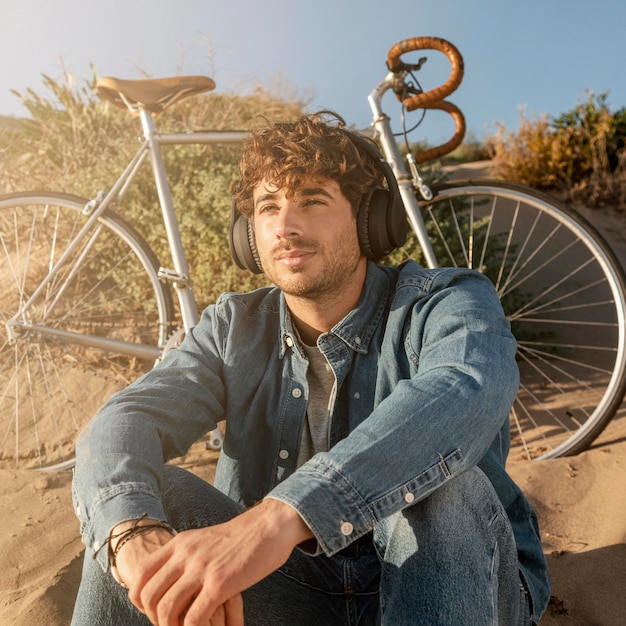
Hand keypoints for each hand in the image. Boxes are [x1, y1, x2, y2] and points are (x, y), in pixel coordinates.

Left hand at [120, 499, 312, 624]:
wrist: (269, 526)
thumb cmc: (242, 536)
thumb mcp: (205, 539)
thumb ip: (187, 555)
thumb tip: (174, 580)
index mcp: (180, 543)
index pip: (141, 575)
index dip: (140, 599)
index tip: (153, 611)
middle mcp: (186, 554)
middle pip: (150, 596)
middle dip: (156, 619)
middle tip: (171, 625)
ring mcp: (202, 568)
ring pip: (167, 610)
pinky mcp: (220, 583)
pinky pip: (193, 618)